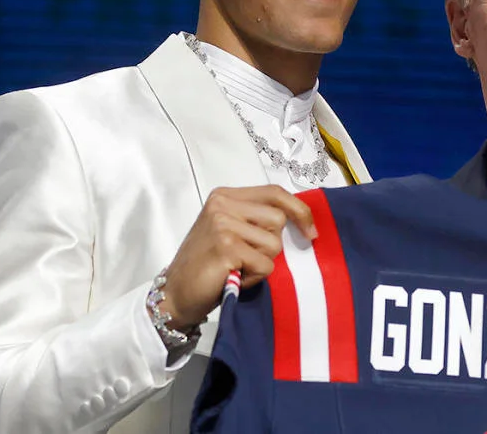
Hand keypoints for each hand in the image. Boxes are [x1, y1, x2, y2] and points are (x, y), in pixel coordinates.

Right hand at [153, 185, 315, 328]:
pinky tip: (235, 278)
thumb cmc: (207, 265)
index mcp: (225, 196)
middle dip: (272, 245)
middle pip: (278, 220)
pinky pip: (265, 265)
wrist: (175, 293)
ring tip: (238, 268)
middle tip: (247, 258)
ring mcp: (223, 225)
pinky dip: (255, 278)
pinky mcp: (227, 248)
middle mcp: (222, 205)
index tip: (311, 232)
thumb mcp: (229, 230)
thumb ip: (255, 219)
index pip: (274, 192)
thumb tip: (301, 222)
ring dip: (262, 264)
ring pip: (274, 245)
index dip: (299, 210)